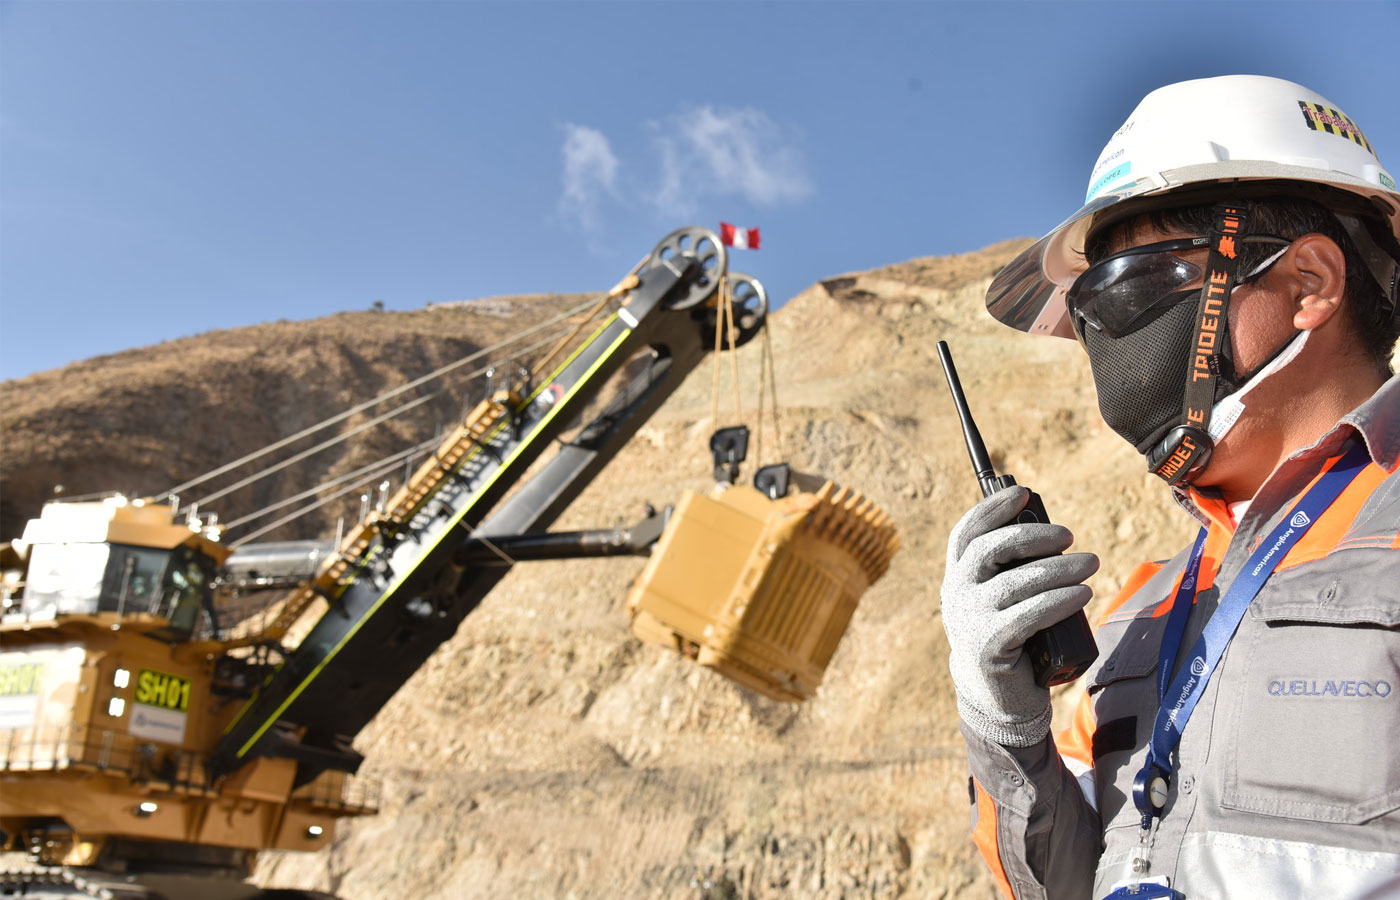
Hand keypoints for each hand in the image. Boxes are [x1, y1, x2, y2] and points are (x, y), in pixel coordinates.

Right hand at [941, 486, 1098, 746]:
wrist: (995, 696)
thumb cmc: (1008, 637)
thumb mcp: (1001, 599)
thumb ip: (1012, 570)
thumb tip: (1051, 534)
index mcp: (958, 576)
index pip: (967, 533)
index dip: (992, 509)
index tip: (1024, 494)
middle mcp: (957, 595)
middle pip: (990, 551)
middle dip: (1033, 536)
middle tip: (1070, 536)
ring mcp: (970, 621)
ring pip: (1015, 584)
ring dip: (1058, 570)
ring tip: (1091, 564)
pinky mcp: (990, 647)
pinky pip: (1027, 616)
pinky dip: (1058, 602)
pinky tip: (1082, 594)